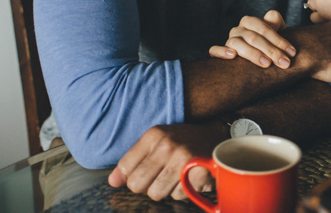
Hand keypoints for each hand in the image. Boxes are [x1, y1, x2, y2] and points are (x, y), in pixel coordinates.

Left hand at [107, 122, 225, 200]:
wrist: (218, 136)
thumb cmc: (184, 141)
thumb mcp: (158, 141)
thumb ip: (133, 160)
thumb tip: (112, 182)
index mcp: (154, 135)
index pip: (125, 167)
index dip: (131, 176)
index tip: (143, 173)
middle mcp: (167, 145)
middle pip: (137, 184)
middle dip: (146, 186)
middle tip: (160, 177)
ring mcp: (183, 160)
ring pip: (155, 194)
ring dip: (165, 190)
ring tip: (175, 177)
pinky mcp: (198, 173)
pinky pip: (177, 196)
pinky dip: (182, 191)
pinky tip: (189, 178)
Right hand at [208, 10, 295, 68]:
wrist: (254, 56)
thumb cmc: (267, 44)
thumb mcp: (275, 32)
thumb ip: (275, 23)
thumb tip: (272, 17)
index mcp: (250, 21)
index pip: (264, 28)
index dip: (279, 40)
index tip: (291, 53)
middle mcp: (237, 29)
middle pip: (254, 38)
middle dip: (271, 51)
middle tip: (284, 63)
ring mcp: (228, 40)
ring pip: (237, 44)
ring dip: (253, 54)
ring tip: (267, 64)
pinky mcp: (217, 52)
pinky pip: (214, 50)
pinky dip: (222, 52)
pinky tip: (232, 56)